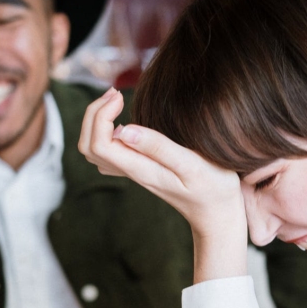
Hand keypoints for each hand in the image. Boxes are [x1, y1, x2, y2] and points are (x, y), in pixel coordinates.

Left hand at [79, 88, 247, 281]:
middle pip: (88, 146)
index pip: (99, 144)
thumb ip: (160, 147)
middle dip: (93, 114)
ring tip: (117, 100)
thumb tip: (124, 130)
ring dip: (96, 122)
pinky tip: (122, 120)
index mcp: (141, 169)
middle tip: (116, 93)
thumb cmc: (213, 188)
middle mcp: (132, 172)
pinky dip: (105, 132)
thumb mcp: (192, 164)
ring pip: (94, 150)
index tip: (121, 97)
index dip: (101, 115)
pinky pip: (108, 153)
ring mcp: (135, 172)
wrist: (218, 214)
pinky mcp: (141, 170)